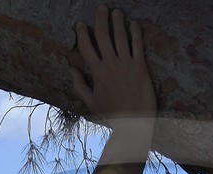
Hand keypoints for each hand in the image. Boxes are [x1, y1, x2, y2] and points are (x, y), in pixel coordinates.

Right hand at [70, 6, 155, 121]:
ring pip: (120, 37)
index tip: (80, 24)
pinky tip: (134, 24)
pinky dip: (135, 33)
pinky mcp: (141, 67)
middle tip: (101, 8)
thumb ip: (79, 85)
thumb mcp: (91, 103)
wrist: (134, 124)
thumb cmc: (112, 115)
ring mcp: (126, 65)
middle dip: (100, 19)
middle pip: (103, 35)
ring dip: (117, 21)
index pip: (86, 47)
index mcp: (97, 72)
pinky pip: (137, 45)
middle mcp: (110, 65)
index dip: (82, 33)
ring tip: (116, 11)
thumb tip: (72, 69)